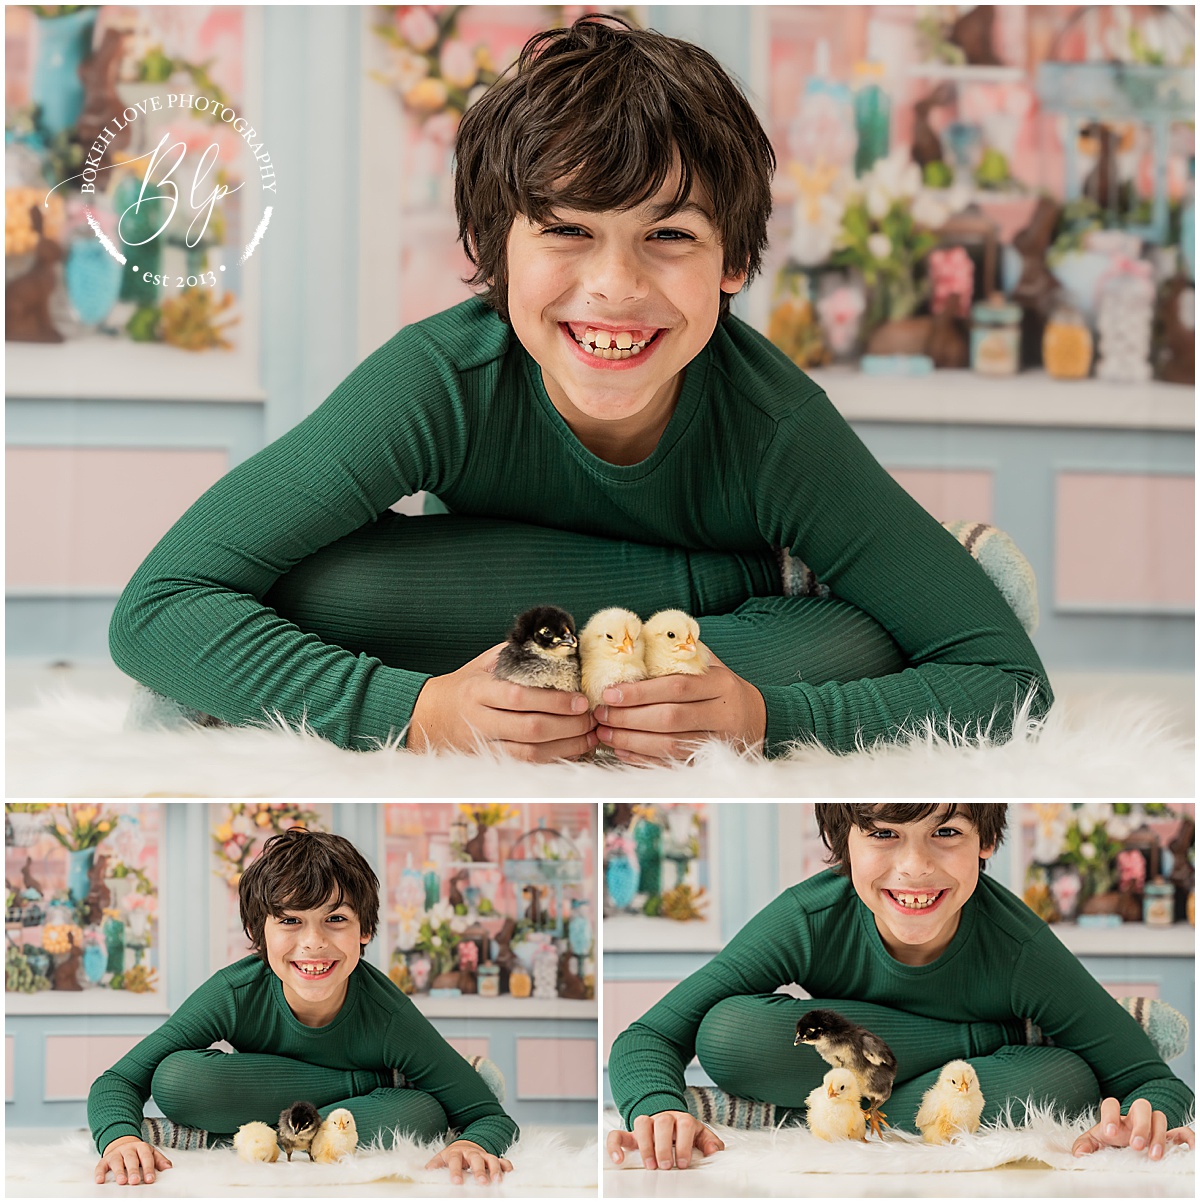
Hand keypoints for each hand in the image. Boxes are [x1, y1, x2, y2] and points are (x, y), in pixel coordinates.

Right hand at [94, 1135, 171, 1185]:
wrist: (122, 1141)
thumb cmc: (138, 1152)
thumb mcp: (150, 1153)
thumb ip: (159, 1160)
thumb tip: (169, 1168)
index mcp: (141, 1147)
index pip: (146, 1157)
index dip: (148, 1168)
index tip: (150, 1179)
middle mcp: (128, 1149)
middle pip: (131, 1159)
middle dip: (133, 1170)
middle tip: (135, 1181)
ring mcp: (116, 1153)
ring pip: (117, 1161)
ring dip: (119, 1172)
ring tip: (121, 1181)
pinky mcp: (104, 1159)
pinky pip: (100, 1166)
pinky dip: (99, 1173)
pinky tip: (100, 1181)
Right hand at [406, 643, 597, 761]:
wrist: (429, 716)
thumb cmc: (465, 685)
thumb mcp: (484, 662)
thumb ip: (517, 654)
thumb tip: (559, 645)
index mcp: (478, 690)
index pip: (519, 697)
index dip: (554, 701)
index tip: (581, 699)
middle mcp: (479, 719)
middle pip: (529, 728)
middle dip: (567, 725)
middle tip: (592, 718)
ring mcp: (482, 744)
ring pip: (529, 753)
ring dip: (565, 746)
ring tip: (590, 737)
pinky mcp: (488, 761)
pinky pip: (525, 765)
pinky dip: (552, 760)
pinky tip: (572, 751)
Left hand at [424, 1139, 512, 1183]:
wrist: (465, 1145)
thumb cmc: (452, 1156)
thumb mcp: (441, 1158)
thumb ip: (434, 1164)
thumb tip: (426, 1171)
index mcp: (456, 1152)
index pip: (455, 1160)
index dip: (456, 1171)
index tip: (456, 1182)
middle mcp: (472, 1152)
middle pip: (476, 1158)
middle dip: (479, 1171)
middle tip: (482, 1182)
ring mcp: (484, 1155)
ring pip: (492, 1158)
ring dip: (495, 1169)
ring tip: (497, 1180)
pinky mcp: (493, 1158)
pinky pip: (503, 1160)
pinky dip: (507, 1166)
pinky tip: (509, 1173)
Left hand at [593, 653, 765, 765]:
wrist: (756, 717)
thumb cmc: (721, 687)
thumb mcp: (709, 665)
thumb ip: (679, 653)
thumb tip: (635, 635)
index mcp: (721, 684)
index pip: (676, 687)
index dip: (639, 692)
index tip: (610, 693)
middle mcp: (723, 713)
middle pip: (670, 718)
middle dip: (629, 718)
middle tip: (601, 715)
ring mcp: (719, 741)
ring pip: (670, 745)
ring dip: (632, 741)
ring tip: (605, 733)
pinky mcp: (711, 761)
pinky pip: (671, 763)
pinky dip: (643, 759)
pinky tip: (622, 750)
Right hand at [606, 1110, 723, 1169]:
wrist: (667, 1119)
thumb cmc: (684, 1133)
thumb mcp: (699, 1135)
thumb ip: (709, 1142)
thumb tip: (715, 1151)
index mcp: (682, 1119)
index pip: (684, 1125)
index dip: (684, 1144)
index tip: (683, 1163)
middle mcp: (663, 1118)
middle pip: (662, 1123)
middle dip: (663, 1146)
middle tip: (666, 1166)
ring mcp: (646, 1124)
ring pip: (641, 1123)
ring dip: (645, 1145)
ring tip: (649, 1165)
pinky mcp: (630, 1134)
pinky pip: (618, 1134)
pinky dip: (615, 1145)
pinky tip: (618, 1159)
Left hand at [1071, 1097, 1194, 1160]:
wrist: (1128, 1148)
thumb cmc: (1113, 1144)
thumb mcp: (1097, 1144)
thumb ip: (1085, 1145)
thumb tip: (1079, 1153)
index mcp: (1116, 1117)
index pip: (1111, 1104)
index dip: (1110, 1115)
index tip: (1110, 1133)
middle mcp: (1136, 1118)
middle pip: (1141, 1106)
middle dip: (1140, 1125)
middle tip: (1135, 1146)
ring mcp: (1154, 1126)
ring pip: (1160, 1117)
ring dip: (1158, 1135)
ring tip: (1154, 1156)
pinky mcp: (1172, 1137)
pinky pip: (1183, 1131)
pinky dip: (1188, 1138)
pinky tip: (1188, 1149)